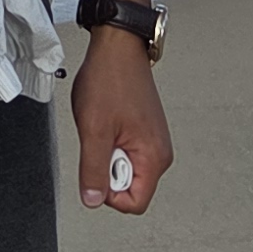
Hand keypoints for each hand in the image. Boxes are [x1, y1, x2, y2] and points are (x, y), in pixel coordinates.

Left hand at [71, 31, 169, 211]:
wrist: (117, 48)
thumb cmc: (110, 80)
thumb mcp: (94, 129)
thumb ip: (93, 169)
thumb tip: (93, 200)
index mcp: (154, 157)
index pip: (135, 203)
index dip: (109, 194)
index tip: (97, 166)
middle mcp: (159, 153)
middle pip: (129, 187)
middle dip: (107, 168)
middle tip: (101, 137)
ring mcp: (152, 141)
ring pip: (124, 168)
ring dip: (107, 153)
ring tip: (103, 126)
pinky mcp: (144, 132)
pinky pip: (124, 151)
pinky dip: (110, 141)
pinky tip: (106, 120)